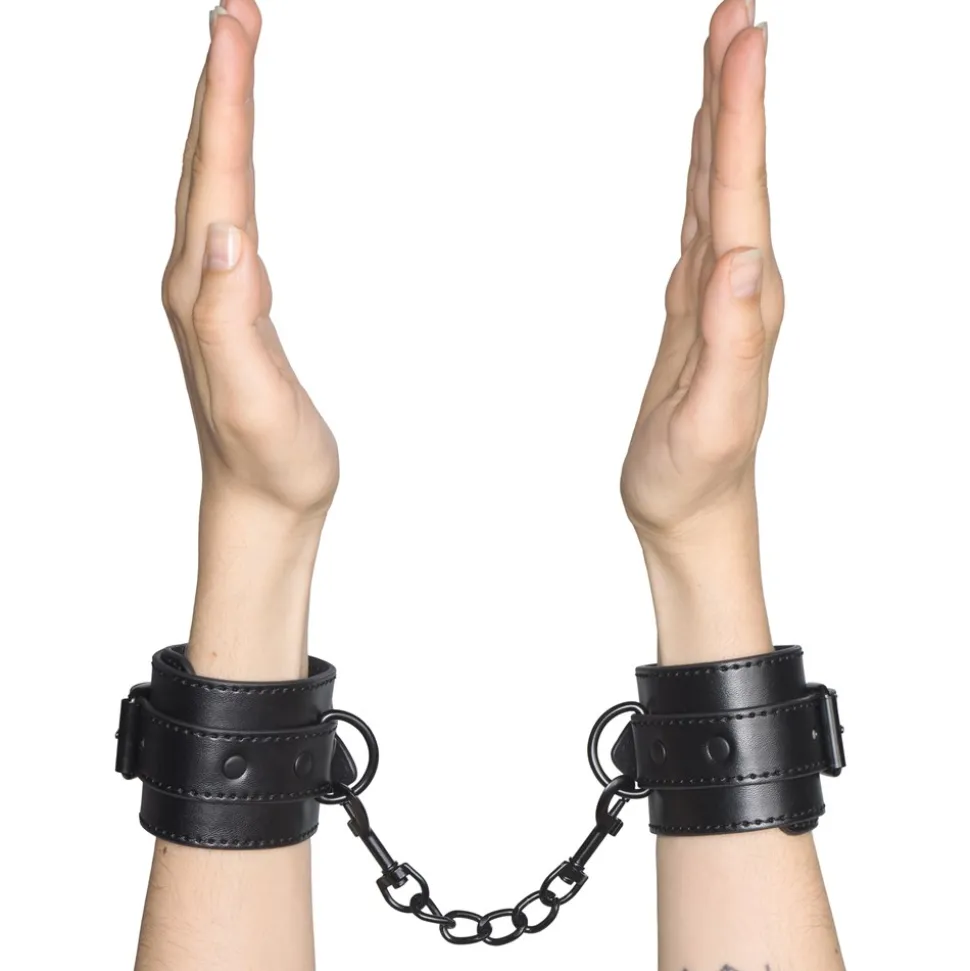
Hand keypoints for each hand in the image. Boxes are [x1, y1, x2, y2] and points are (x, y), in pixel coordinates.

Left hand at [161, 0, 337, 522]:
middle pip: (203, 163)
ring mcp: (211, 292)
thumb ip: (231, 318)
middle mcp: (197, 280)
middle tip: (237, 12)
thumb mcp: (252, 398)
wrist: (260, 502)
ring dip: (220, 116)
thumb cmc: (267, 459)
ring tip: (234, 61)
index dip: (227, 98)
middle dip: (219, 82)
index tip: (236, 24)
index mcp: (203, 292)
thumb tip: (228, 231)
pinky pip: (226, 214)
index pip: (217, 177)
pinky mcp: (232, 305)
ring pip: (210, 184)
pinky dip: (231, 166)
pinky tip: (235, 161)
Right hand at [620, 0, 781, 547]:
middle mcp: (740, 285)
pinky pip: (703, 219)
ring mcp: (718, 292)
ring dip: (722, 119)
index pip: (744, 192)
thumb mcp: (714, 417)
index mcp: (746, 301)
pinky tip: (706, 150)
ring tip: (720, 55)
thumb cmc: (696, 473)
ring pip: (721, 187)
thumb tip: (740, 257)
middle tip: (731, 13)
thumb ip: (732, 340)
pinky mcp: (696, 305)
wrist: (691, 508)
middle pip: (739, 170)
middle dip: (736, 89)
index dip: (742, 115)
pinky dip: (704, 171)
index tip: (743, 38)